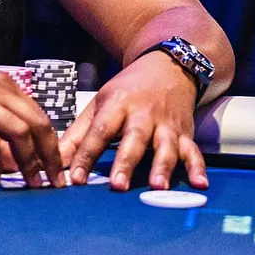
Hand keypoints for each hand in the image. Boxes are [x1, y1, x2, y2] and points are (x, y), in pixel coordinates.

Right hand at [0, 45, 66, 187]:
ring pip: (19, 135)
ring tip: (29, 185)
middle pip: (38, 125)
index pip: (39, 114)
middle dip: (50, 157)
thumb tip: (11, 151)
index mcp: (2, 82)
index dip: (52, 143)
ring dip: (29, 165)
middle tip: (54, 183)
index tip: (55, 167)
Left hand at [61, 50, 204, 191]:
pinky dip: (198, 167)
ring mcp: (166, 124)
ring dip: (162, 167)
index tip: (75, 178)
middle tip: (117, 186)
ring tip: (157, 187)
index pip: (100, 130)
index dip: (86, 155)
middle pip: (134, 139)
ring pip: (166, 146)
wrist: (168, 67)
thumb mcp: (100, 103)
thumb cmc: (128, 90)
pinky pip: (193, 151)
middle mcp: (144, 114)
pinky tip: (200, 183)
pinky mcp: (185, 133)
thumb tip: (54, 160)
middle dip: (126, 162)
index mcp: (118, 104)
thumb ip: (78, 135)